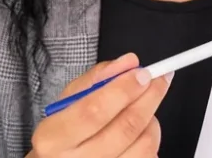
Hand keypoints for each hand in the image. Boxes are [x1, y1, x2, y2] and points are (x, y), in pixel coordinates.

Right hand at [28, 53, 171, 156]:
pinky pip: (149, 157)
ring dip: (151, 120)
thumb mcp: (68, 101)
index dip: (123, 90)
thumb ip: (97, 78)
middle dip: (149, 98)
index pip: (93, 111)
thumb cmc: (63, 132)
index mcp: (52, 138)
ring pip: (144, 145)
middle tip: (159, 79)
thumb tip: (129, 63)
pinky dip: (151, 139)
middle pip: (125, 129)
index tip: (142, 73)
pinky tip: (140, 132)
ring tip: (143, 109)